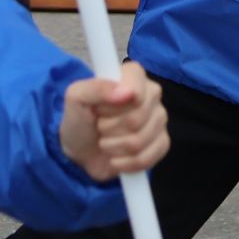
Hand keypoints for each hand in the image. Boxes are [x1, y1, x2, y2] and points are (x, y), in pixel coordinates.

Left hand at [60, 61, 169, 181]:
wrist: (82, 151)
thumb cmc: (80, 119)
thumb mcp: (76, 98)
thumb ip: (96, 88)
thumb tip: (126, 93)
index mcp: (132, 75)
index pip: (136, 83)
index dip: (116, 101)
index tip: (99, 109)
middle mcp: (151, 94)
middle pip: (136, 117)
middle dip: (109, 128)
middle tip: (100, 126)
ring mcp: (159, 119)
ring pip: (140, 140)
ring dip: (114, 147)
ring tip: (105, 141)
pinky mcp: (162, 143)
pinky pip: (148, 157)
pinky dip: (125, 163)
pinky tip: (116, 158)